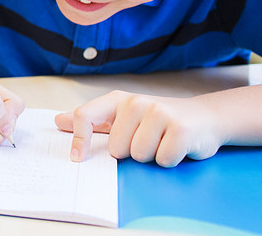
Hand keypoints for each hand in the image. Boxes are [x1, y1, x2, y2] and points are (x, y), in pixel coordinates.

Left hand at [55, 90, 224, 166]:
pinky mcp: (180, 129)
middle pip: (115, 149)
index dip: (78, 140)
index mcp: (118, 99)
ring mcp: (159, 113)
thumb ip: (90, 120)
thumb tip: (57, 121)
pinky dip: (169, 161)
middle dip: (131, 153)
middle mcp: (136, 102)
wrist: (203, 117)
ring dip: (151, 157)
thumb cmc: (155, 121)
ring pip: (138, 156)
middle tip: (147, 141)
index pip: (85, 115)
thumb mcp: (121, 116)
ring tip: (162, 143)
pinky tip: (176, 147)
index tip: (78, 158)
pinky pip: (162, 160)